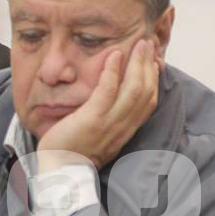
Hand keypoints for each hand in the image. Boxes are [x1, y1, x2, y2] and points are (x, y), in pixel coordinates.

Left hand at [36, 39, 158, 172]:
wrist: (60, 172)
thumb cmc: (74, 152)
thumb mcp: (100, 136)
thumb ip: (110, 120)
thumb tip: (112, 102)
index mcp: (126, 131)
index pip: (149, 103)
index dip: (154, 80)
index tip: (153, 61)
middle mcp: (122, 128)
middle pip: (145, 92)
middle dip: (148, 65)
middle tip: (147, 44)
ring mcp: (109, 124)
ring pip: (133, 89)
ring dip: (137, 63)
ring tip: (138, 44)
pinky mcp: (92, 120)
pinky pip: (108, 91)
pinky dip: (113, 71)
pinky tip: (114, 54)